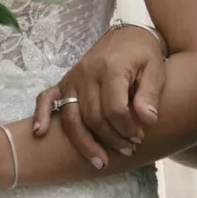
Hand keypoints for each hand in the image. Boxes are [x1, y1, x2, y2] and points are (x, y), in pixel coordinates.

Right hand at [32, 24, 166, 170]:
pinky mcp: (65, 81)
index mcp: (111, 69)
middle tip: (129, 149)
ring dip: (84, 143)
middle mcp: (87, 73)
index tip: (139, 138)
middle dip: (111, 139)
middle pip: (93, 117)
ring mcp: (72, 78)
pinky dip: (42, 115)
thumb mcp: (155, 70)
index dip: (127, 128)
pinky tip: (40, 133)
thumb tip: (148, 120)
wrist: (128, 35)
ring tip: (100, 162)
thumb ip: (150, 94)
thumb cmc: (143, 54)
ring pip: (71, 117)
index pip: (114, 109)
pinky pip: (47, 99)